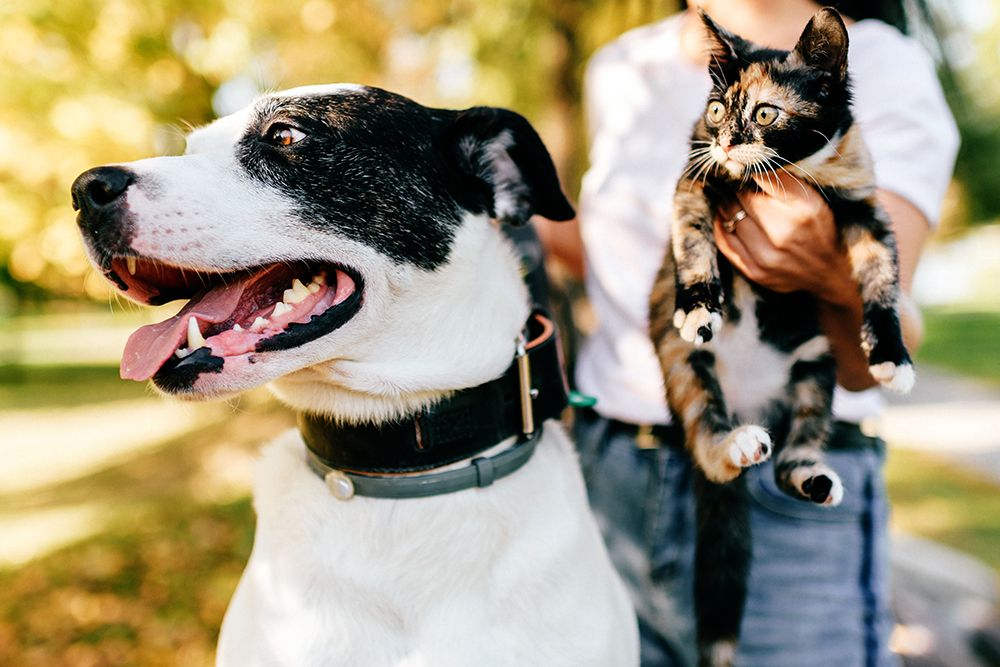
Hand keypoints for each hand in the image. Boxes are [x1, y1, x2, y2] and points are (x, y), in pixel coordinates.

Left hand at [714, 172, 856, 306]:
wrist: (826, 271)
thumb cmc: (817, 228)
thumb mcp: (812, 198)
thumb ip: (782, 180)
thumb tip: (749, 164)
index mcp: (800, 212)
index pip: (758, 182)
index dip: (744, 173)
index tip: (739, 167)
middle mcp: (782, 237)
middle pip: (740, 201)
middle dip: (734, 189)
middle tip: (732, 182)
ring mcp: (766, 259)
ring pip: (729, 220)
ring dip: (726, 205)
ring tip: (730, 198)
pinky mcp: (754, 273)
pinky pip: (725, 242)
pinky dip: (721, 225)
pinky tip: (724, 217)